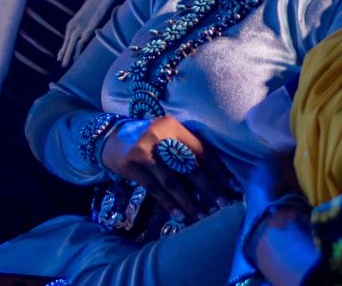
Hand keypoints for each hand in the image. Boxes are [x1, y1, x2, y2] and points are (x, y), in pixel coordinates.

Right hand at [99, 115, 236, 220]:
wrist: (109, 137)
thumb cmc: (147, 138)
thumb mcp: (166, 134)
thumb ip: (185, 147)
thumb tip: (215, 176)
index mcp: (172, 126)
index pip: (200, 150)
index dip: (217, 169)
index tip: (232, 185)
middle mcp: (158, 137)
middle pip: (189, 167)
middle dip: (209, 188)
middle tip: (224, 205)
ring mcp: (143, 152)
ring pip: (172, 182)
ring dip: (190, 202)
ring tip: (203, 216)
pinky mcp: (132, 167)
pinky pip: (155, 189)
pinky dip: (169, 203)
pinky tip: (179, 214)